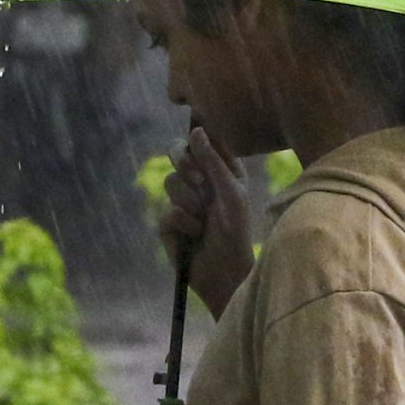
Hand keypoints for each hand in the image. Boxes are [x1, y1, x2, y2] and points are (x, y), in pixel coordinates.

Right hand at [159, 125, 255, 318]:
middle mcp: (200, 181)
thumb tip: (195, 130)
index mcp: (220, 169)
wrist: (225, 273)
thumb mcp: (230, 193)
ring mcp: (181, 201)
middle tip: (201, 183)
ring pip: (170, 181)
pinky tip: (194, 236)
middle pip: (176, 152)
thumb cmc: (237, 232)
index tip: (203, 145)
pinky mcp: (168, 223)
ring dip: (189, 201)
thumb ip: (213, 162)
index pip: (201, 140)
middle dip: (186, 166)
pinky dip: (184, 223)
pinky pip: (167, 211)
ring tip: (204, 220)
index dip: (197, 140)